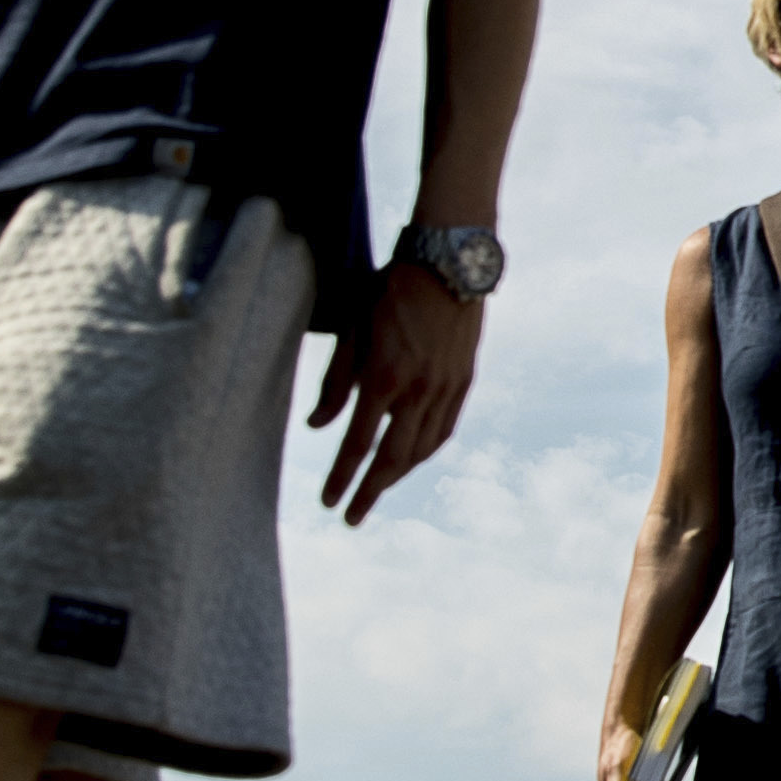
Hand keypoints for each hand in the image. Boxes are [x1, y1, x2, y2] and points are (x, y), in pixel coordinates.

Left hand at [310, 264, 485, 522]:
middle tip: (352, 518)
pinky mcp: (464, 381)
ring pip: (422, 449)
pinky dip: (425, 451)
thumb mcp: (352, 327)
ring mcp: (446, 388)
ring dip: (397, 476)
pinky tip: (412, 459)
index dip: (341, 477)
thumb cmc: (391, 288)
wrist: (450, 263)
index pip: (358, 442)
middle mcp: (419, 389)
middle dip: (370, 492)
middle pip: (393, 458)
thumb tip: (317, 424)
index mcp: (385, 376)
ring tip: (377, 490)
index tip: (328, 502)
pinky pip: (444, 430)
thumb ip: (335, 381)